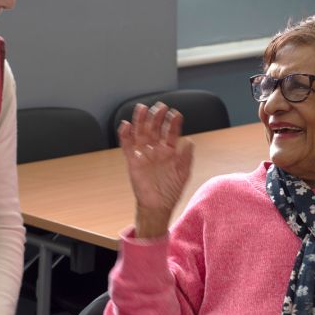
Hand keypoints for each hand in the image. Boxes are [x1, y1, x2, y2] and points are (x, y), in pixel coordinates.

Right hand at [118, 103, 193, 237]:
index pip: (171, 133)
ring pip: (140, 133)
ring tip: (142, 109)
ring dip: (140, 121)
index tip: (176, 114)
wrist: (157, 206)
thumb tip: (189, 141)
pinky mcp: (133, 161)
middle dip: (157, 117)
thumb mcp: (183, 173)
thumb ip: (186, 156)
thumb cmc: (171, 191)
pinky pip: (127, 146)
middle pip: (154, 129)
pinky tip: (125, 125)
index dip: (173, 123)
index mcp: (169, 151)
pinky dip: (125, 135)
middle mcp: (156, 150)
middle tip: (160, 107)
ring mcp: (144, 154)